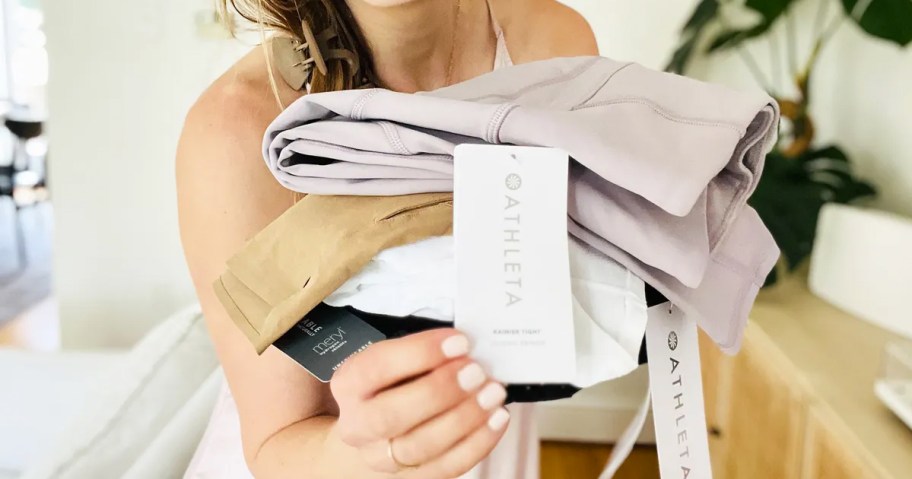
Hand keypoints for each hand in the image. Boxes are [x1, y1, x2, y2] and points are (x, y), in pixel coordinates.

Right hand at [331, 328, 509, 478]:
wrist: (373, 430)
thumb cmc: (391, 383)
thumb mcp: (393, 360)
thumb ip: (420, 352)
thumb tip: (465, 346)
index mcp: (350, 384)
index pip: (376, 367)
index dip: (420, 353)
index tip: (459, 341)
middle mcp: (358, 425)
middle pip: (392, 415)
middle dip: (440, 391)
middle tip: (476, 371)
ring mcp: (382, 456)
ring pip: (420, 446)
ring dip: (464, 418)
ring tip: (494, 393)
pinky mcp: (411, 477)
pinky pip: (446, 467)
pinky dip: (477, 443)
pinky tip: (497, 419)